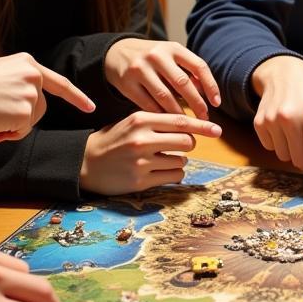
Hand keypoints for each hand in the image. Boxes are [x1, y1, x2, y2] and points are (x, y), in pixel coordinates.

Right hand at [0, 53, 95, 141]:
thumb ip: (17, 84)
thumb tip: (29, 107)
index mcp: (25, 62)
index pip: (57, 82)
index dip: (75, 97)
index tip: (90, 107)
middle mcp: (33, 74)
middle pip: (41, 106)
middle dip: (21, 117)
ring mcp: (31, 92)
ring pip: (33, 120)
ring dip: (13, 126)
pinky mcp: (26, 111)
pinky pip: (23, 131)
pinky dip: (8, 134)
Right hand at [81, 110, 220, 193]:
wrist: (84, 162)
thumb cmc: (114, 139)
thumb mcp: (132, 122)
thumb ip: (159, 121)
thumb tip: (192, 125)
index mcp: (141, 120)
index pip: (181, 121)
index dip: (203, 126)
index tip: (217, 130)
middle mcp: (142, 140)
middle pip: (187, 142)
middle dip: (189, 144)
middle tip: (181, 145)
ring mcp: (141, 162)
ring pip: (181, 161)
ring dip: (178, 160)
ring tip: (161, 158)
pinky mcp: (140, 181)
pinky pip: (173, 176)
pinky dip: (173, 174)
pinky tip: (159, 170)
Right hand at [105, 38, 219, 118]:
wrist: (117, 53)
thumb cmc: (154, 59)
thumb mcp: (171, 57)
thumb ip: (188, 72)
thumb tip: (207, 94)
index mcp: (173, 48)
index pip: (199, 66)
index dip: (211, 86)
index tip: (217, 104)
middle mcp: (157, 55)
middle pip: (183, 83)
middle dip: (196, 103)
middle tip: (204, 118)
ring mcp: (140, 68)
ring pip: (164, 96)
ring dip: (178, 113)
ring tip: (187, 125)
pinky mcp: (126, 83)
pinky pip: (147, 104)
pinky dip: (159, 114)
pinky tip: (167, 122)